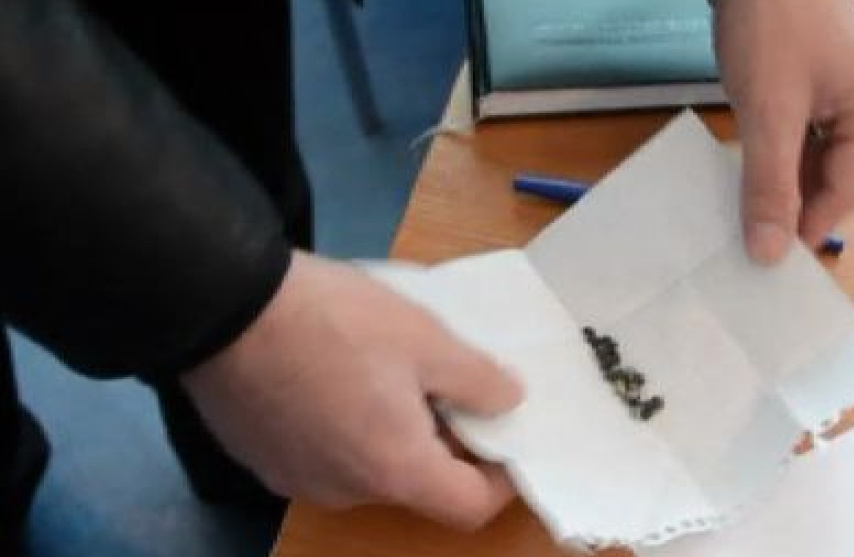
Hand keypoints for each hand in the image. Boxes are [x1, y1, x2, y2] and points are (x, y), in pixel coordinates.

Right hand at [180, 251, 522, 529]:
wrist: (223, 304)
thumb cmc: (333, 321)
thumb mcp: (423, 337)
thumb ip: (478, 378)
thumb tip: (509, 401)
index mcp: (394, 470)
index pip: (470, 506)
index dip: (502, 479)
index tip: (506, 438)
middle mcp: (346, 491)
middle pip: (415, 484)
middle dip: (442, 442)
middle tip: (445, 385)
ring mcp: (296, 479)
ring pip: (367, 468)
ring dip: (390, 433)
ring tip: (385, 372)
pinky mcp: (262, 459)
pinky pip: (322, 454)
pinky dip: (344, 429)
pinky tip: (334, 376)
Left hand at [712, 0, 853, 263]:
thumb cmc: (770, 26)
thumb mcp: (768, 112)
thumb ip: (768, 184)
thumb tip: (769, 252)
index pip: (846, 187)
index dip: (810, 226)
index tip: (773, 259)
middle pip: (832, 172)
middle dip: (795, 204)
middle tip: (754, 241)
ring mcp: (839, 84)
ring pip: (811, 153)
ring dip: (781, 180)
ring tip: (745, 213)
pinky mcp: (810, 75)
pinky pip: (797, 129)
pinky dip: (774, 152)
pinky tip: (746, 171)